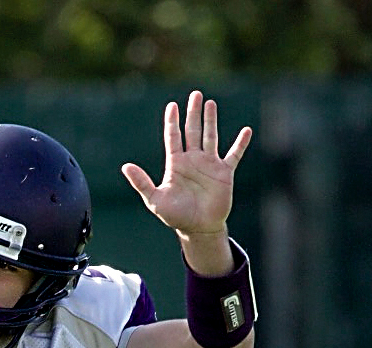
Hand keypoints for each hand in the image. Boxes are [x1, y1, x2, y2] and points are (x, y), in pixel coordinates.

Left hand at [121, 91, 250, 252]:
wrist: (198, 229)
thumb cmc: (176, 216)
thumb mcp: (155, 200)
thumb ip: (141, 182)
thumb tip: (125, 166)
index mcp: (176, 164)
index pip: (173, 137)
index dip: (172, 121)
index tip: (172, 106)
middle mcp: (192, 160)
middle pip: (192, 131)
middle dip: (193, 113)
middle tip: (195, 94)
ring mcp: (209, 165)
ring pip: (210, 136)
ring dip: (210, 120)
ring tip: (210, 103)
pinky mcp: (224, 173)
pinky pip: (234, 155)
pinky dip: (240, 143)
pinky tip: (246, 131)